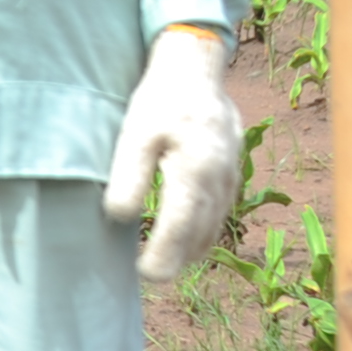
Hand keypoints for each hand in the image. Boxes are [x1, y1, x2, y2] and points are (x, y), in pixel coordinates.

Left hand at [103, 26, 242, 284]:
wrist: (196, 71)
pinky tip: (185, 241)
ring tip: (163, 265)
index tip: (145, 274)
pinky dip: (203, 231)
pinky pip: (220, 212)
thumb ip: (129, 176)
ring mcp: (231, 177)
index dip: (165, 253)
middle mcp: (220, 179)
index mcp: (196, 169)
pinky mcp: (231, 174)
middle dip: (177, 258)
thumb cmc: (160, 101)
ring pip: (214, 225)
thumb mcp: (135, 134)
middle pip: (201, 231)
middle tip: (151, 278)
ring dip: (191, 249)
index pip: (181, 224)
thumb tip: (120, 217)